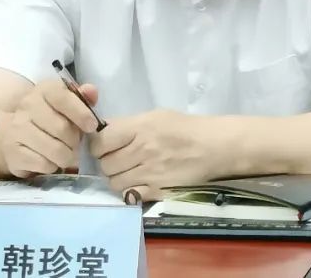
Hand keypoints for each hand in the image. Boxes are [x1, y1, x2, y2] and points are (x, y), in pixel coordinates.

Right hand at [0, 79, 100, 177]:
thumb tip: (92, 91)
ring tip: (65, 154)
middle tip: (75, 144)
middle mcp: (28, 106)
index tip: (91, 127)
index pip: (63, 99)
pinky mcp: (13, 151)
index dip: (81, 114)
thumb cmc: (48, 117)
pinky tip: (50, 160)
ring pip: (55, 150)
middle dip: (75, 141)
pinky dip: (52, 166)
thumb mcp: (66, 103)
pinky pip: (44, 164)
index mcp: (44, 90)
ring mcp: (17, 128)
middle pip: (62, 129)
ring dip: (67, 156)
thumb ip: (82, 98)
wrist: (12, 133)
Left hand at [89, 109, 213, 199]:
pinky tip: (137, 183)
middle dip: (107, 162)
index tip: (104, 145)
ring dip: (117, 178)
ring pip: (114, 182)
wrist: (212, 147)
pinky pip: (129, 195)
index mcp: (140, 128)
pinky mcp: (157, 191)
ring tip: (129, 171)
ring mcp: (149, 173)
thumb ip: (128, 124)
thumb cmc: (183, 127)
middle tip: (118, 158)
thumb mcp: (155, 116)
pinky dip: (129, 190)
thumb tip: (103, 130)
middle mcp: (141, 151)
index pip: (101, 141)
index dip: (98, 145)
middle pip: (106, 164)